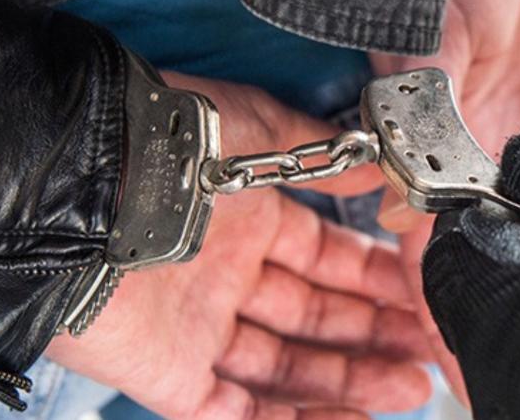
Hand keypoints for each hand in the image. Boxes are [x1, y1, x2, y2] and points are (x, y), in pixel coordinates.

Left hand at [47, 73, 431, 419]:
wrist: (92, 181)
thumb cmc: (178, 144)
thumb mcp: (263, 129)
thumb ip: (325, 157)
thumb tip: (379, 165)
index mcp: (247, 220)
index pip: (323, 260)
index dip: (374, 280)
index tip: (422, 294)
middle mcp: (226, 276)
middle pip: (312, 318)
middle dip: (373, 335)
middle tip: (427, 351)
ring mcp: (198, 329)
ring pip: (284, 369)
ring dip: (348, 381)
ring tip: (410, 390)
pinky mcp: (169, 376)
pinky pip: (238, 414)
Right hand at [371, 0, 519, 397]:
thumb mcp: (425, 25)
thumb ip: (417, 90)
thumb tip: (398, 162)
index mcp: (430, 137)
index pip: (425, 231)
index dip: (431, 289)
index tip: (439, 339)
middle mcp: (478, 149)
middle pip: (489, 245)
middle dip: (496, 303)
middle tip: (500, 361)